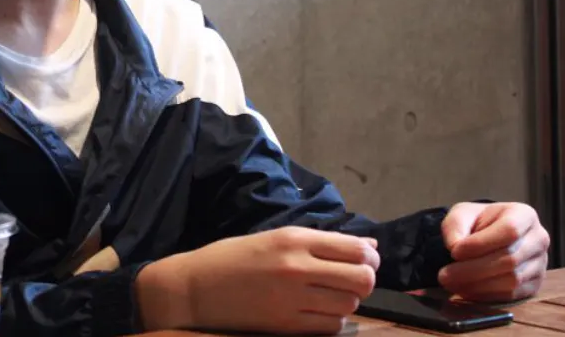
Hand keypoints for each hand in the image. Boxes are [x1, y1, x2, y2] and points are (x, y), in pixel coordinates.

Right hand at [136, 227, 378, 334]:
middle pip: (361, 279)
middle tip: (353, 280)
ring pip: (349, 305)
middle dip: (365, 280)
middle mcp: (296, 267)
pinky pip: (330, 327)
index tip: (366, 261)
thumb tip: (369, 247)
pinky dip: (331, 321)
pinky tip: (316, 312)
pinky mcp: (286, 326)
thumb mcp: (275, 238)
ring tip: (329, 296)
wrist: (195, 289)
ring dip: (347, 301)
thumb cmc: (233, 258)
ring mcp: (292, 299)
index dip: (370, 257)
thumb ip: (321, 243)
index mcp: (293, 239)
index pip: (354, 248)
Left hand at [438, 202, 549, 301]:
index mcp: (524, 215)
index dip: (481, 244)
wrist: (489, 236)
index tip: (454, 252)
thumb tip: (456, 248)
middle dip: (473, 269)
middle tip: (444, 275)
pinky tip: (466, 290)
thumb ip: (455, 227)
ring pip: (511, 280)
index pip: (510, 230)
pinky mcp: (534, 285)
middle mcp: (538, 239)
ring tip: (451, 283)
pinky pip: (512, 295)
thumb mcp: (462, 214)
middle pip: (510, 259)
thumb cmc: (478, 222)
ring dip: (477, 285)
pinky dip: (486, 295)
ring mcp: (540, 264)